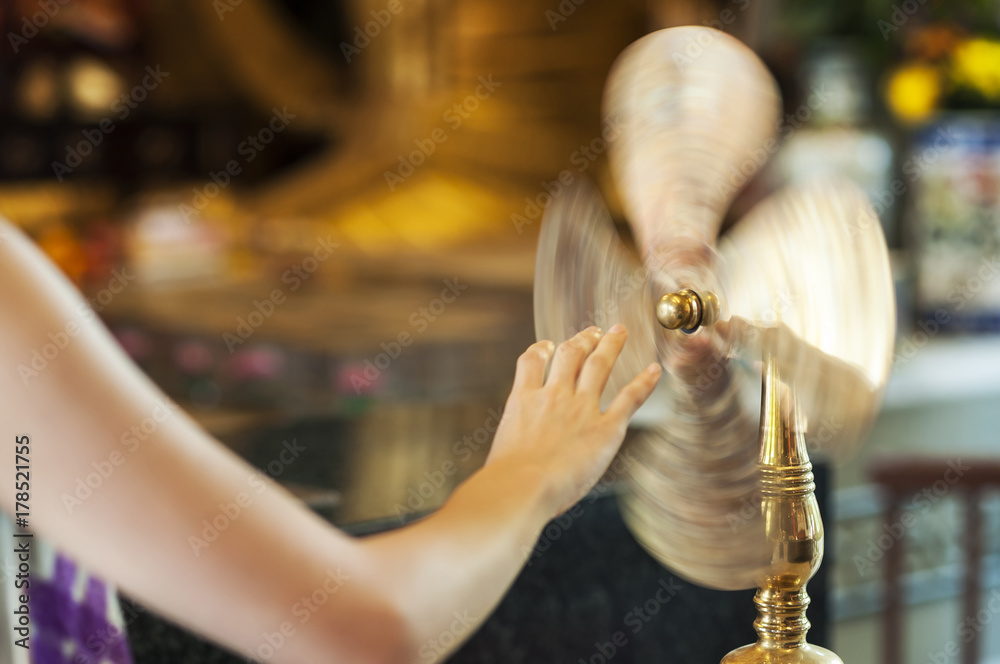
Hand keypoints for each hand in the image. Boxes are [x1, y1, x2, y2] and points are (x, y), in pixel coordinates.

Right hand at [486, 324, 661, 516]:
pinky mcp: (605, 428)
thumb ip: (514, 438)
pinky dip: (644, 382)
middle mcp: (553, 396)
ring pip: (598, 365)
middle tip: (593, 331)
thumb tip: (514, 454)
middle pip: (569, 355)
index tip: (548, 345)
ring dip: (610, 346)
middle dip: (582, 339)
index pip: (532, 361)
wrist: (522, 485)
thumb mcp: (502, 445)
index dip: (541, 348)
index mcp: (524, 400)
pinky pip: (629, 398)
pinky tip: (654, 370)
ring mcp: (580, 409)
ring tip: (618, 333)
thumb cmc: (506, 478)